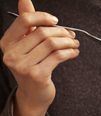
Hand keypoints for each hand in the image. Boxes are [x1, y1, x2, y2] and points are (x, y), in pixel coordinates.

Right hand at [0, 0, 79, 115]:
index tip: (56, 21)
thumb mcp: (25, 46)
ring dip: (67, 42)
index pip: (25, 20)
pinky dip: (69, 52)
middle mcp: (12, 55)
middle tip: (71, 34)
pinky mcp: (38, 75)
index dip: (42, 17)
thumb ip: (26, 24)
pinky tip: (74, 52)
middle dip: (61, 32)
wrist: (33, 96)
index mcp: (6, 44)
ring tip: (74, 43)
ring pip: (52, 44)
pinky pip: (58, 57)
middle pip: (42, 33)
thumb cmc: (30, 68)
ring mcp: (24, 67)